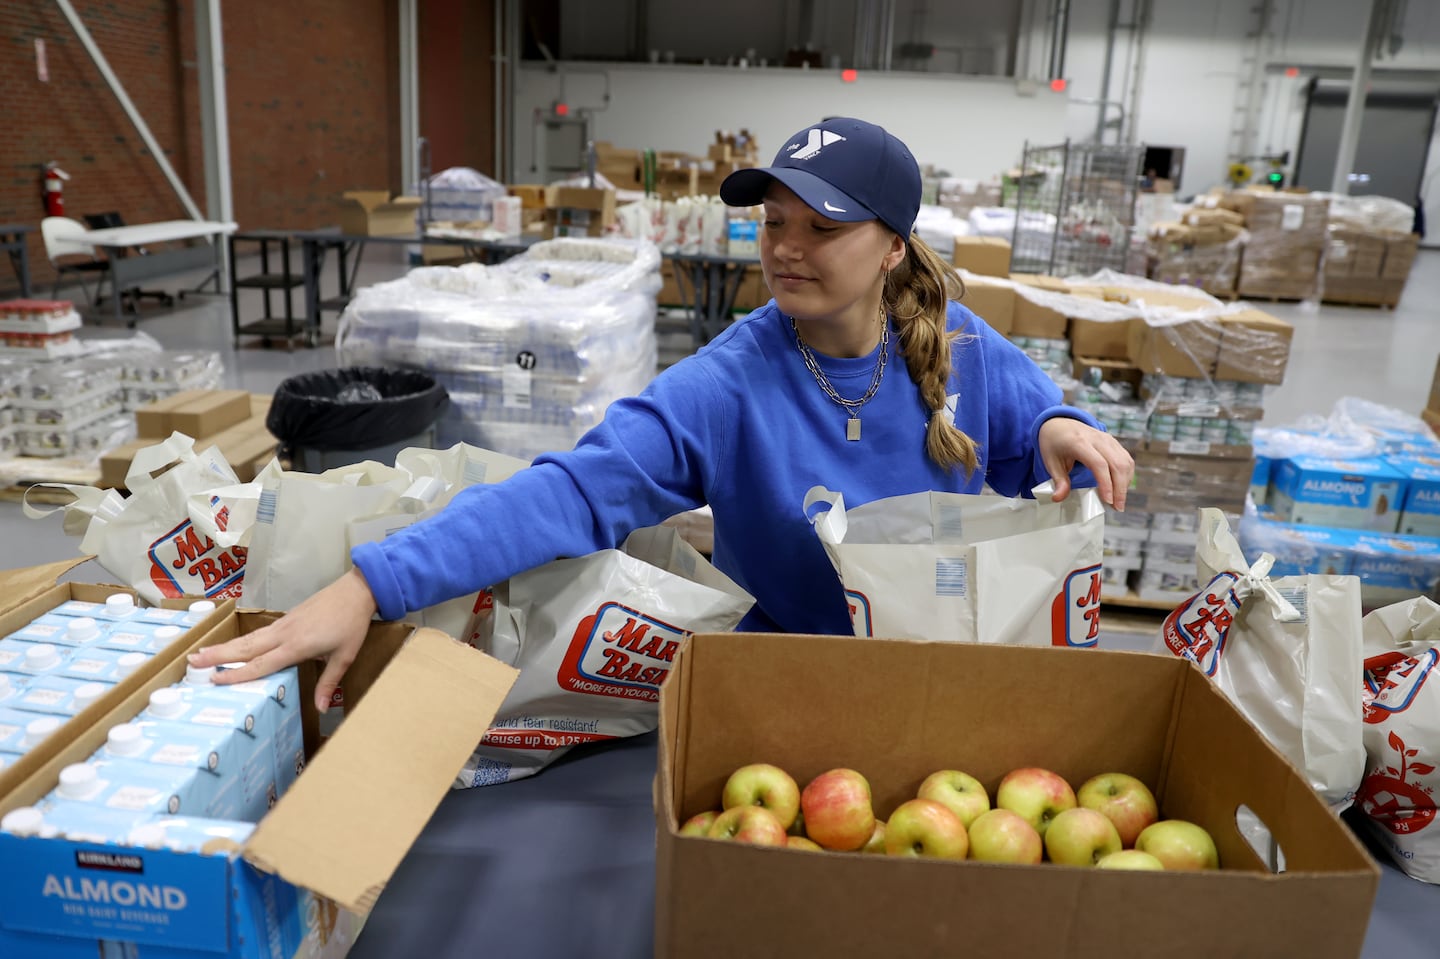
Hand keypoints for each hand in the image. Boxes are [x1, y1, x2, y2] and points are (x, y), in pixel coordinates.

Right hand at [189, 567, 378, 712]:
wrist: (356, 591)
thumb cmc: (351, 625)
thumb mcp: (345, 656)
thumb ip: (329, 682)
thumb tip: (320, 708)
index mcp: (296, 646)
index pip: (261, 664)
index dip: (237, 674)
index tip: (215, 680)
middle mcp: (284, 634)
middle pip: (246, 647)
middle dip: (218, 655)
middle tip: (191, 661)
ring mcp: (284, 623)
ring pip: (249, 638)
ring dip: (225, 646)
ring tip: (201, 652)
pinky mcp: (287, 617)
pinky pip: (259, 632)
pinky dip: (242, 640)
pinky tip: (234, 645)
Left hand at [1038, 417, 1133, 509]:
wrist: (1058, 423)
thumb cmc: (1054, 443)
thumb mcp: (1050, 461)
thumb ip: (1058, 480)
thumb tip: (1058, 498)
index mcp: (1079, 442)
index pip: (1099, 464)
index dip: (1106, 483)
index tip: (1108, 500)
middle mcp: (1096, 439)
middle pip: (1117, 464)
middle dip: (1120, 488)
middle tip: (1117, 507)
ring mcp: (1107, 439)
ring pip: (1125, 462)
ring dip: (1125, 483)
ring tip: (1119, 502)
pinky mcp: (1113, 442)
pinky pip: (1126, 459)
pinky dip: (1126, 475)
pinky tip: (1121, 488)